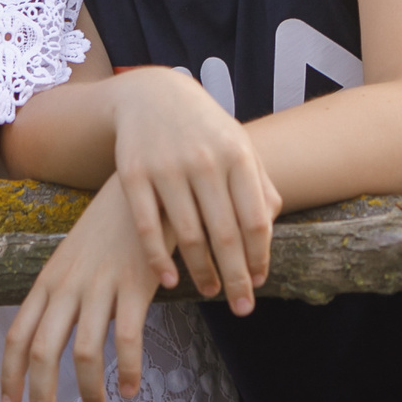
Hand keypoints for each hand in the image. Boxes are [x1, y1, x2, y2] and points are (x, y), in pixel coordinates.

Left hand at [0, 182, 166, 401]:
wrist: (144, 184)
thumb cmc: (111, 224)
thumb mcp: (74, 255)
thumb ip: (61, 290)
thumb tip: (52, 332)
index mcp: (48, 280)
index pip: (17, 335)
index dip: (10, 375)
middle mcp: (68, 285)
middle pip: (43, 351)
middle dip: (40, 395)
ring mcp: (101, 285)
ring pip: (85, 353)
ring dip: (89, 392)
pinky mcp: (136, 285)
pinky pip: (128, 340)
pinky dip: (128, 371)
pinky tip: (131, 390)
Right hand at [108, 67, 279, 313]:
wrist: (151, 93)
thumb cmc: (204, 128)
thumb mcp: (237, 145)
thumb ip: (257, 184)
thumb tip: (267, 232)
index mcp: (236, 154)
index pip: (254, 219)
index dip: (259, 257)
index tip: (258, 283)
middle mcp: (203, 160)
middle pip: (225, 234)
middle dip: (235, 277)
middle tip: (241, 307)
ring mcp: (166, 167)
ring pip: (189, 235)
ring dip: (202, 272)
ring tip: (211, 292)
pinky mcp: (133, 174)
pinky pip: (148, 228)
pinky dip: (160, 260)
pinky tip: (170, 281)